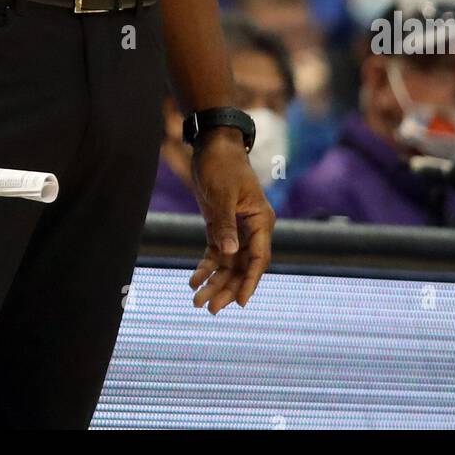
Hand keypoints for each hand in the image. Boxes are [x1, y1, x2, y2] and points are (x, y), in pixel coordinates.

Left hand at [188, 127, 273, 313]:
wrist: (213, 145)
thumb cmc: (222, 164)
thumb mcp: (222, 194)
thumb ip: (225, 224)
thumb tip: (230, 253)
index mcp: (260, 221)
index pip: (259, 258)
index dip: (250, 281)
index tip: (242, 302)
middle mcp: (251, 230)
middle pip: (242, 267)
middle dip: (227, 288)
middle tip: (211, 309)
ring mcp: (236, 230)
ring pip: (228, 264)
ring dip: (214, 283)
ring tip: (197, 302)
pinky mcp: (221, 227)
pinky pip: (216, 254)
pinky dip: (205, 268)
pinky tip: (193, 281)